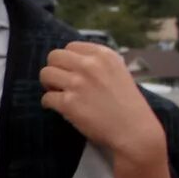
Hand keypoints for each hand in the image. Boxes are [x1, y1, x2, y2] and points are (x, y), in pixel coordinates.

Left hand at [41, 42, 166, 164]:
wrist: (134, 130)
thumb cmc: (128, 105)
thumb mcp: (119, 72)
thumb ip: (99, 64)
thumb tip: (75, 62)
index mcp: (103, 55)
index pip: (71, 46)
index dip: (68, 60)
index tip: (71, 71)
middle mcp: (89, 65)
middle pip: (54, 56)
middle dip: (54, 69)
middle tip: (61, 82)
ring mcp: (78, 83)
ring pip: (45, 74)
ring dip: (49, 85)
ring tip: (59, 94)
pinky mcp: (69, 103)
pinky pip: (46, 98)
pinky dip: (49, 104)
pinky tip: (59, 108)